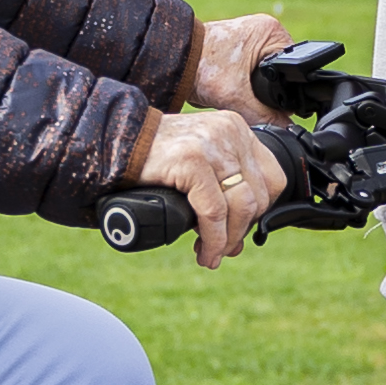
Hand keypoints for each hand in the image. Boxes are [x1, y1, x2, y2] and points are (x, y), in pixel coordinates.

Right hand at [137, 107, 280, 266]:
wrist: (112, 142)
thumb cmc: (153, 159)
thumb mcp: (198, 165)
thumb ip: (221, 192)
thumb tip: (237, 243)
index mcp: (236, 129)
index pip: (273, 178)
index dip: (261, 212)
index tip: (239, 231)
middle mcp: (230, 132)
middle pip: (260, 195)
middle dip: (242, 231)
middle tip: (220, 250)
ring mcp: (213, 144)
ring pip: (242, 206)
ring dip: (228, 240)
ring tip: (210, 255)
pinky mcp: (192, 160)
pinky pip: (214, 211)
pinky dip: (213, 238)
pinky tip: (204, 251)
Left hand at [188, 12, 291, 125]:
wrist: (172, 61)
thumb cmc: (199, 67)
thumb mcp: (235, 97)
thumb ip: (264, 116)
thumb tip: (285, 129)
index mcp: (273, 32)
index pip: (293, 68)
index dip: (287, 91)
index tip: (272, 106)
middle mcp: (267, 29)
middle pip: (282, 72)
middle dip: (270, 90)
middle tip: (249, 98)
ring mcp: (255, 36)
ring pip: (269, 73)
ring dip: (258, 86)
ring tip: (241, 91)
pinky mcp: (243, 45)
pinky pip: (257, 69)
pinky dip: (249, 81)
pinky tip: (237, 87)